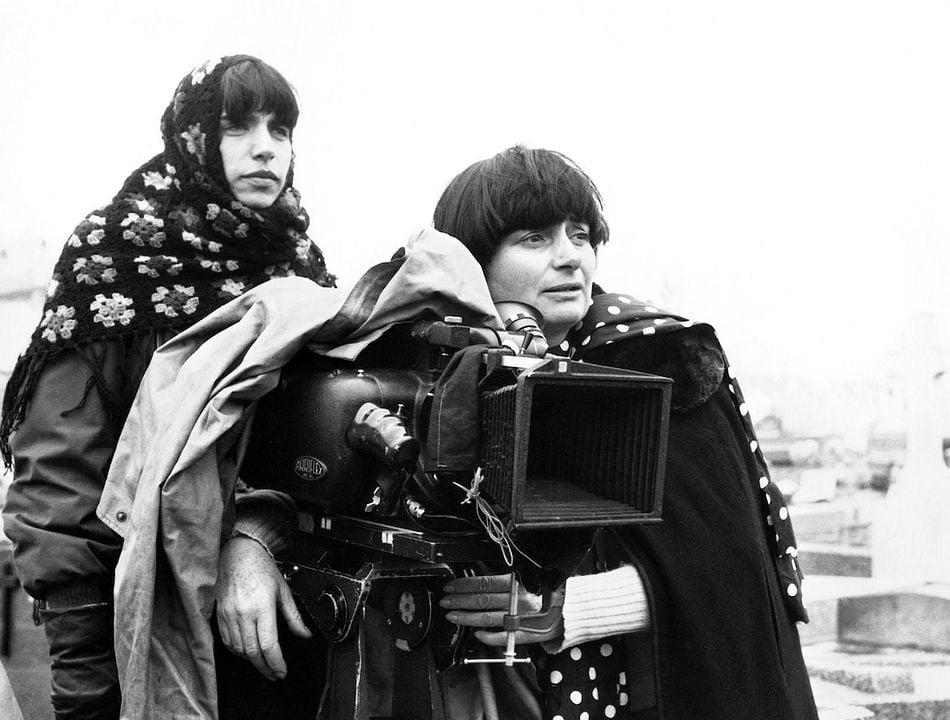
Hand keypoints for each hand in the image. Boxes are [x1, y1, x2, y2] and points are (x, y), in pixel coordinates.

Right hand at [215, 536, 311, 680]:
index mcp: (262, 607)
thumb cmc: (262, 568)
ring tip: (263, 664)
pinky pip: (227, 642)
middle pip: (253, 652)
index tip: (282, 671)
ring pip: (239, 650)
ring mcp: (229, 615)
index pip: (269, 645)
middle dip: (265, 668)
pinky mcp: (220, 615)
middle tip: (274, 674)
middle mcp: (244, 613)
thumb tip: (305, 634)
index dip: (276, 663)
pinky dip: (237, 652)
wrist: (239, 554)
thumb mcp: (284, 591)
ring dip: (251, 661)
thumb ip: (294, 616)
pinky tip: (246, 652)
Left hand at [440, 573, 562, 645]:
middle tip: (446, 601)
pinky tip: (476, 633)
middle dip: (459, 601)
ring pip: (486, 619)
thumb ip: (504, 577)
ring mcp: (520, 619)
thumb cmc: (550, 590)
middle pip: (480, 601)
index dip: (463, 585)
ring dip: (466, 617)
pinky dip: (486, 637)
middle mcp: (517, 601)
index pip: (483, 583)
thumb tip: (479, 573)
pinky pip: (501, 637)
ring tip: (452, 616)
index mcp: (517, 583)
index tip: (451, 586)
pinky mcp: (524, 634)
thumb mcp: (527, 576)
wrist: (572, 608)